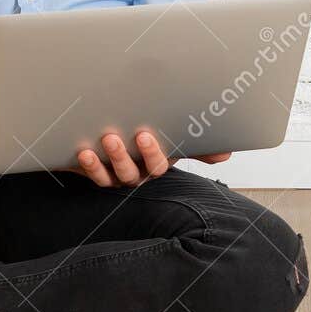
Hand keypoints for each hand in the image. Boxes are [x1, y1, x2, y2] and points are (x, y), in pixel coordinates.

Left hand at [70, 133, 230, 187]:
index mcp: (155, 164)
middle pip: (133, 173)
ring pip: (112, 176)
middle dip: (127, 156)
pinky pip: (94, 175)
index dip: (151, 154)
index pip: (157, 167)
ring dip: (107, 160)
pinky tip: (84, 151)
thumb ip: (198, 146)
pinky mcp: (96, 173)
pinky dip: (89, 166)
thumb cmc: (147, 138)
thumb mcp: (172, 138)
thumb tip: (226, 155)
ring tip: (105, 139)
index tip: (144, 135)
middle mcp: (136, 174)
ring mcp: (115, 176)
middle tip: (117, 137)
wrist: (113, 135)